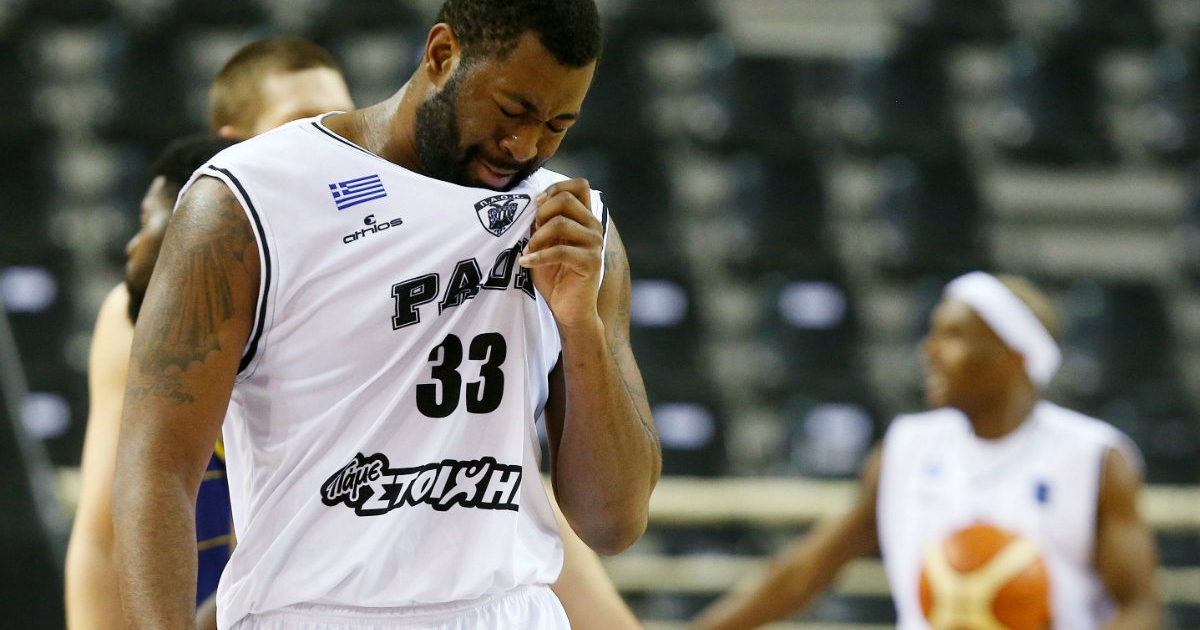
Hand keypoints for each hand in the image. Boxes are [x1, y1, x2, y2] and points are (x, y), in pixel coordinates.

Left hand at [519, 179, 603, 329]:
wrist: (569, 310)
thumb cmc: (555, 277)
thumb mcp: (544, 244)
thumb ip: (542, 223)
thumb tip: (532, 205)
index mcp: (585, 219)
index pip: (580, 185)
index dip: (556, 187)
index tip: (537, 203)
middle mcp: (594, 227)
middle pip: (566, 199)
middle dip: (542, 213)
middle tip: (532, 233)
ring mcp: (594, 243)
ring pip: (561, 223)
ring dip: (537, 236)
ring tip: (528, 251)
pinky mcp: (590, 262)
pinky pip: (560, 250)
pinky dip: (538, 255)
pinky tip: (526, 262)